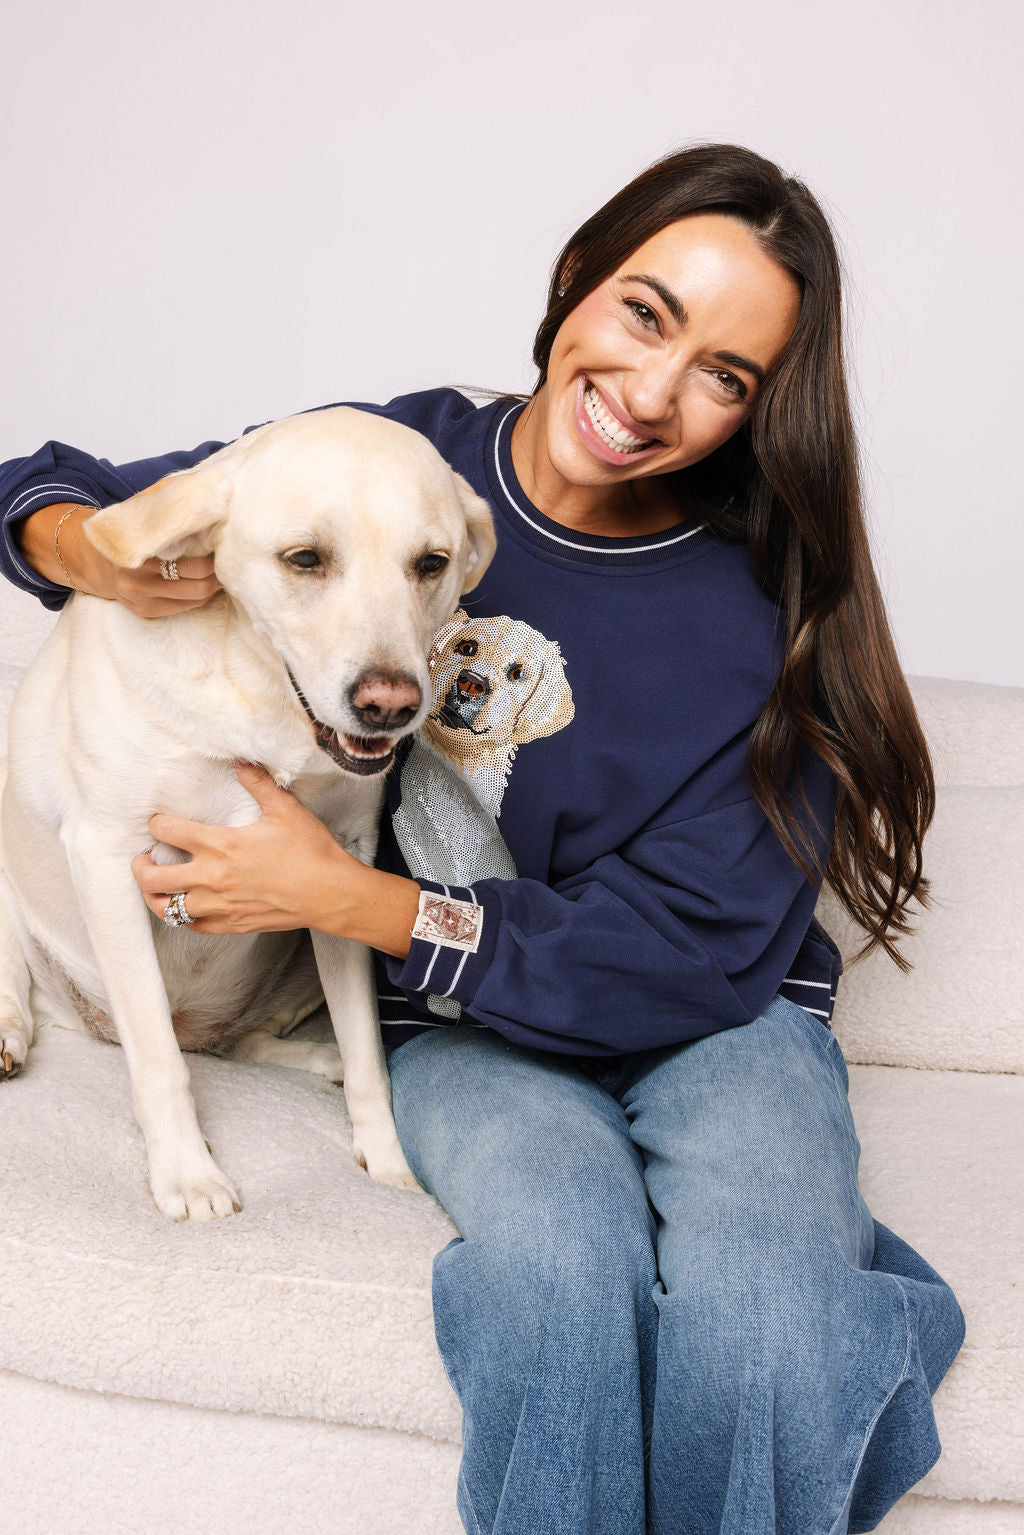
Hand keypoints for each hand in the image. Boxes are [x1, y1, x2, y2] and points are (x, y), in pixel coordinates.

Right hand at [16, 502, 221, 616]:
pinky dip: (202, 594)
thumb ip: (169, 494)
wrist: (96, 560)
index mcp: (137, 547)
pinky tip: (206, 581)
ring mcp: (141, 597)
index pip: (188, 553)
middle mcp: (136, 576)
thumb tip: (206, 483)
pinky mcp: (145, 611)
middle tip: (227, 555)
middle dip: (218, 567)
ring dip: (215, 583)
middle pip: (198, 578)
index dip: (212, 546)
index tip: (223, 538)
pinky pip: (187, 607)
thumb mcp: (141, 506)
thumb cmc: (128, 530)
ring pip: (196, 596)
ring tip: (221, 568)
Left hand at [132, 763, 350, 933]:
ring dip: (154, 896)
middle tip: (142, 858)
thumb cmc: (311, 852)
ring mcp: (220, 906)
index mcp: (222, 846)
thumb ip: (259, 784)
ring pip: (167, 908)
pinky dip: (182, 918)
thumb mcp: (286, 810)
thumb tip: (241, 762)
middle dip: (140, 866)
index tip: (156, 821)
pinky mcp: (232, 924)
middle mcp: (213, 878)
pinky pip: (193, 926)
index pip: (169, 833)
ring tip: (154, 887)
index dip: (156, 824)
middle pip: (155, 877)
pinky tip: (186, 908)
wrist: (330, 894)